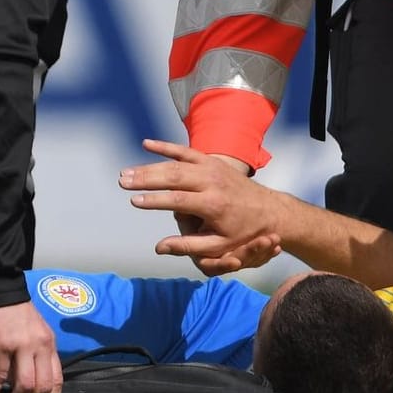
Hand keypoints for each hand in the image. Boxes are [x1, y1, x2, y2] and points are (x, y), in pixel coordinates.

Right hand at [0, 301, 59, 392]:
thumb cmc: (14, 312)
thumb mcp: (33, 333)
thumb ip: (35, 355)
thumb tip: (29, 384)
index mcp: (50, 345)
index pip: (57, 380)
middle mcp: (39, 347)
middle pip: (42, 387)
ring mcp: (20, 346)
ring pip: (24, 385)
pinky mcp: (0, 345)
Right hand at [119, 139, 282, 270]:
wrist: (270, 211)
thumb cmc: (242, 232)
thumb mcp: (220, 247)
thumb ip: (188, 246)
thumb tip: (159, 248)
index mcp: (214, 204)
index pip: (179, 200)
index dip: (156, 200)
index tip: (135, 201)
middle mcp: (212, 182)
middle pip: (174, 176)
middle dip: (145, 178)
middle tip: (122, 181)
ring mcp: (212, 168)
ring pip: (175, 163)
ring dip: (149, 165)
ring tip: (126, 172)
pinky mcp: (211, 162)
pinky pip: (185, 151)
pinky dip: (166, 146)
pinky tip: (146, 143)